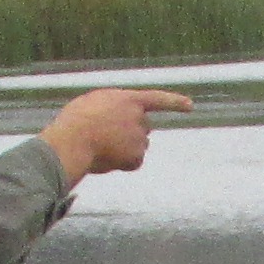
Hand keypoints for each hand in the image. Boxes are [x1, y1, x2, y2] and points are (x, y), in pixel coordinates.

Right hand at [39, 86, 194, 181]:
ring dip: (123, 148)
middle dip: (129, 133)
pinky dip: (122, 164)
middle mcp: (140, 117)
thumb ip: (112, 107)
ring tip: (101, 146)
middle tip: (104, 136)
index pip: (157, 99)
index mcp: (129, 99)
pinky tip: (106, 158)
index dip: (174, 102)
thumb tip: (115, 123)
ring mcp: (140, 138)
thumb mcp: (93, 103)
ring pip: (137, 146)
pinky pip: (133, 163)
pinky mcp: (137, 157)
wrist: (73, 140)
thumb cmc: (75, 121)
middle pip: (142, 128)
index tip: (190, 106)